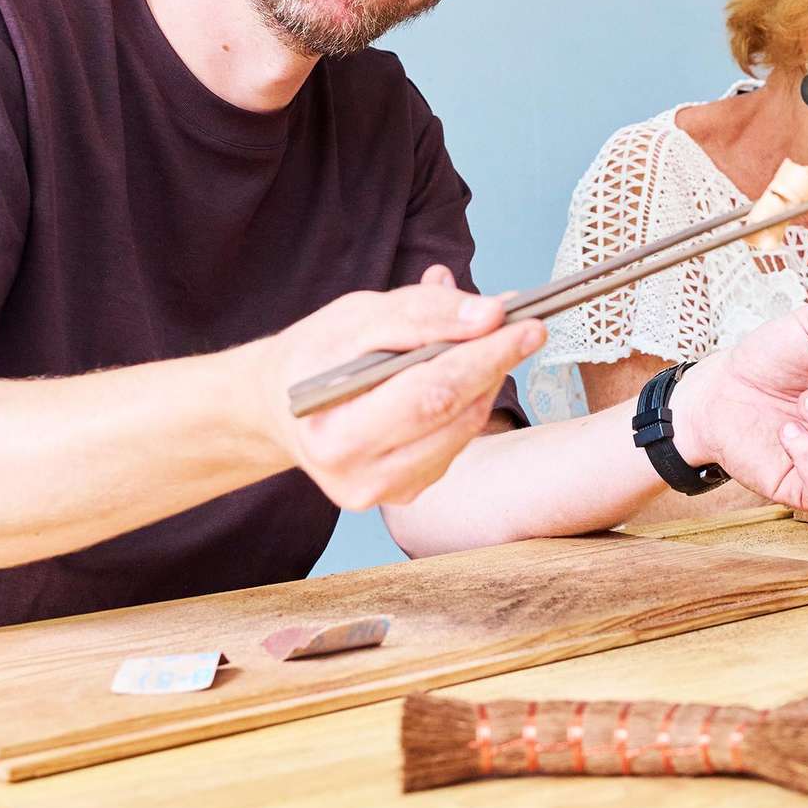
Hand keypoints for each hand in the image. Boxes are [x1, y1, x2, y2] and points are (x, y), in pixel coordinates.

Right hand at [251, 265, 543, 510]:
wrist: (278, 405)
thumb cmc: (316, 356)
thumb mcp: (354, 317)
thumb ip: (421, 313)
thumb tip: (489, 314)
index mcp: (334, 431)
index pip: (427, 392)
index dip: (483, 356)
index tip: (525, 323)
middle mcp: (357, 476)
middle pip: (451, 417)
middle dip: (495, 366)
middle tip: (529, 328)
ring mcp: (383, 492)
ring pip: (462, 432)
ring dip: (485, 384)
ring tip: (490, 343)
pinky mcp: (403, 495)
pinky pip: (455, 445)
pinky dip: (468, 406)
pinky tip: (462, 378)